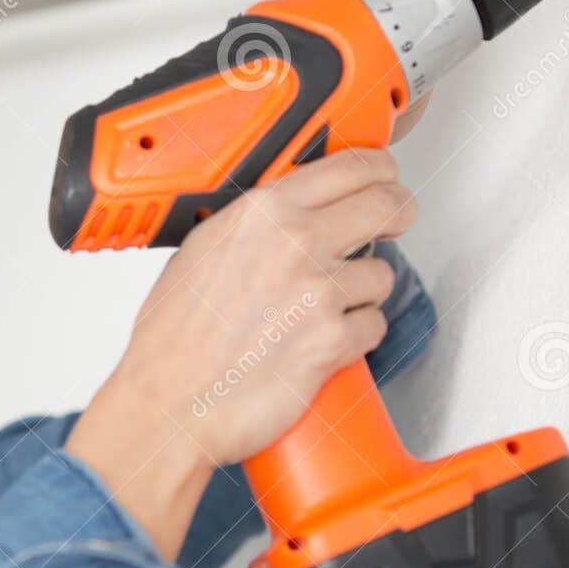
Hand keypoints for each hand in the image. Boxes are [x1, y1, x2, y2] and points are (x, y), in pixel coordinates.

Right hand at [65, 148, 416, 558]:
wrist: (169, 402)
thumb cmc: (173, 337)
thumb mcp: (203, 248)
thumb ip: (254, 223)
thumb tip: (291, 212)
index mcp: (263, 211)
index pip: (350, 166)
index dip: (380, 169)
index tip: (386, 175)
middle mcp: (297, 243)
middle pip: (388, 206)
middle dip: (399, 211)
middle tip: (397, 219)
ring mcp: (320, 292)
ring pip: (382, 273)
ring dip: (364, 289)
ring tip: (326, 305)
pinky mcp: (334, 341)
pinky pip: (373, 326)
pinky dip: (357, 334)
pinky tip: (324, 340)